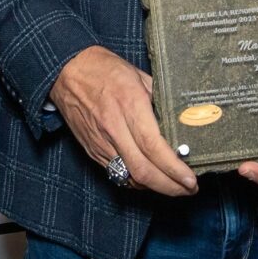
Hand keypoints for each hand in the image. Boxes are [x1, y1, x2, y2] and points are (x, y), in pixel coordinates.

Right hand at [49, 46, 197, 195]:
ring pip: (129, 177)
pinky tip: (151, 178)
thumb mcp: (139, 75)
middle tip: (189, 189)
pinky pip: (116, 174)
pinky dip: (136, 181)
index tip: (190, 179)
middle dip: (169, 186)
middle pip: (142, 170)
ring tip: (174, 186)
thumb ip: (159, 99)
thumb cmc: (104, 69)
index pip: (154, 146)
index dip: (174, 168)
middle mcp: (114, 128)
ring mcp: (100, 142)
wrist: (67, 71)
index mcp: (129, 104)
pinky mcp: (92, 150)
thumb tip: (181, 120)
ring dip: (154, 187)